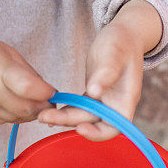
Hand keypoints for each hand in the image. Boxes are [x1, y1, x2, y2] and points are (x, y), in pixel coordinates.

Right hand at [0, 34, 55, 123]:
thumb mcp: (9, 54)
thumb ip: (30, 75)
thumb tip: (49, 92)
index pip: (30, 89)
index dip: (47, 93)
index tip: (52, 91)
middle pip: (28, 109)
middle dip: (44, 106)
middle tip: (49, 99)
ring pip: (20, 118)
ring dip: (32, 112)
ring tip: (34, 100)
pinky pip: (8, 121)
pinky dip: (18, 115)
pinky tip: (18, 103)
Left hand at [38, 0, 161, 140]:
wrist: (123, 34)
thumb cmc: (122, 42)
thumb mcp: (114, 53)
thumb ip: (107, 72)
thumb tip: (94, 92)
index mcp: (125, 99)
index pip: (114, 127)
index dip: (97, 133)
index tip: (79, 127)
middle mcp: (115, 104)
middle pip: (92, 123)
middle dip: (69, 122)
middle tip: (44, 117)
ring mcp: (104, 100)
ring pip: (83, 116)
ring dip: (63, 117)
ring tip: (41, 115)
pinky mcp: (93, 94)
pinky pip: (79, 107)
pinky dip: (65, 109)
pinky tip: (50, 109)